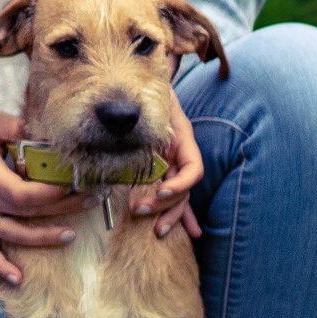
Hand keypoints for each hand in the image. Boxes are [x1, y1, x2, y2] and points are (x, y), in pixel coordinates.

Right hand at [0, 111, 97, 282]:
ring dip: (42, 238)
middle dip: (60, 208)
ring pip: (12, 234)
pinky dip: (0, 267)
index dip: (49, 193)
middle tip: (90, 200)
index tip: (74, 185)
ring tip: (70, 235)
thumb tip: (36, 128)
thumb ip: (11, 125)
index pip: (21, 191)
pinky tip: (18, 278)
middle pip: (25, 211)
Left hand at [128, 93, 205, 240]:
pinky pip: (175, 195)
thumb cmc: (144, 93)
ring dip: (171, 215)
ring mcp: (174, 164)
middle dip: (166, 204)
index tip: (161, 192)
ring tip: (157, 231)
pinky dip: (181, 213)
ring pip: (179, 196)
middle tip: (140, 210)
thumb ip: (143, 115)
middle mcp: (181, 155)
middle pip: (184, 188)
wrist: (140, 85)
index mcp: (183, 140)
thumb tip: (122, 122)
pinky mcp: (164, 171)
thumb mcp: (149, 103)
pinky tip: (191, 232)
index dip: (181, 184)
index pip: (194, 169)